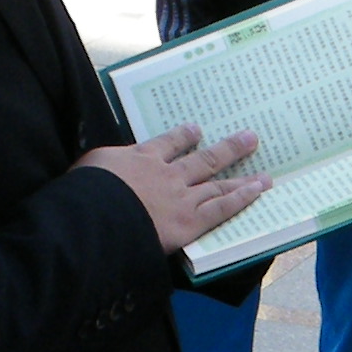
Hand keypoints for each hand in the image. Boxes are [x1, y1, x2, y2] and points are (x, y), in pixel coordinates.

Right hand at [80, 121, 268, 253]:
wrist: (97, 215)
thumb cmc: (87, 191)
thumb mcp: (92, 165)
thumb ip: (109, 163)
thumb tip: (109, 166)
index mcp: (141, 157)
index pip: (166, 143)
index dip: (183, 136)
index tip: (195, 130)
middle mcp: (168, 173)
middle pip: (203, 159)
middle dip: (227, 149)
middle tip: (249, 138)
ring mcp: (182, 196)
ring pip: (217, 183)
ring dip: (242, 176)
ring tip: (264, 173)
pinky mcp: (190, 221)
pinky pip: (221, 208)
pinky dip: (241, 199)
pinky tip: (258, 191)